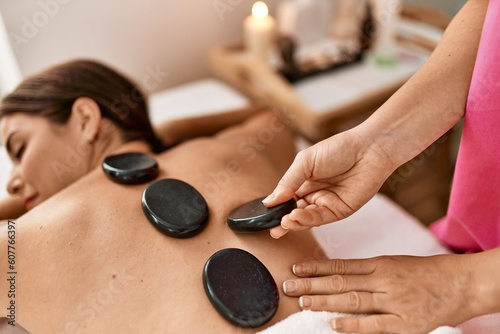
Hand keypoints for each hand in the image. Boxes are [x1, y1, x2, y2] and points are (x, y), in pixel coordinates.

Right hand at [263, 129, 394, 237]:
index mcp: (303, 181)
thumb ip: (288, 181)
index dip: (276, 207)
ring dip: (294, 222)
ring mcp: (326, 203)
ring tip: (284, 222)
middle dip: (283, 221)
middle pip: (294, 212)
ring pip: (306, 218)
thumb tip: (270, 200)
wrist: (369, 149)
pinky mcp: (340, 211)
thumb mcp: (305, 161)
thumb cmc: (338, 149)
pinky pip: (320, 218)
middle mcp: (313, 194)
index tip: (265, 214)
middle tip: (272, 229)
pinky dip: (307, 220)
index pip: (285, 198)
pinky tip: (297, 217)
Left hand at [282, 255, 475, 333]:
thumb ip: (367, 271)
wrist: (460, 284)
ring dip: (324, 301)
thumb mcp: (393, 263)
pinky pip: (375, 325)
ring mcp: (395, 301)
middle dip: (312, 283)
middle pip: (341, 282)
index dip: (316, 267)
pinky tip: (333, 323)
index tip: (296, 267)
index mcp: (380, 264)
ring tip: (302, 300)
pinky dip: (353, 325)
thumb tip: (337, 276)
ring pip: (353, 300)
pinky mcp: (406, 323)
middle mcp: (384, 280)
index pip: (341, 265)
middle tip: (288, 285)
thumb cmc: (424, 273)